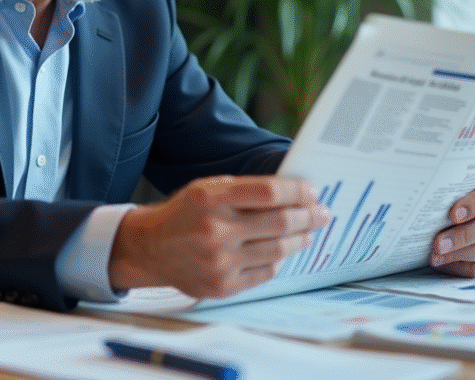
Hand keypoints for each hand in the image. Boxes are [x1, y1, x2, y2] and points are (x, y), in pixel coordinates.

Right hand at [108, 175, 331, 298]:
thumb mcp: (207, 189)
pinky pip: (265, 272)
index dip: (297, 192)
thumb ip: (245, 189)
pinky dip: (278, 260)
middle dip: (308, 216)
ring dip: (300, 239)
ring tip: (308, 232)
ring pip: (277, 250)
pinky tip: (282, 250)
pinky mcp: (222, 285)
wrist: (152, 248)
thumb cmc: (186, 214)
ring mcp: (219, 261)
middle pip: (279, 223)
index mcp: (210, 198)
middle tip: (322, 213)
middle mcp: (215, 230)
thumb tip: (292, 192)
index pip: (268, 192)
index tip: (312, 192)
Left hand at [429, 177, 474, 276]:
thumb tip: (423, 197)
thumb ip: (442, 192)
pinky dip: (457, 266)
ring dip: (458, 254)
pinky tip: (441, 262)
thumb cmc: (446, 200)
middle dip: (462, 236)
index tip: (454, 214)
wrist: (447, 218)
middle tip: (438, 243)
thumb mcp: (446, 191)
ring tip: (435, 255)